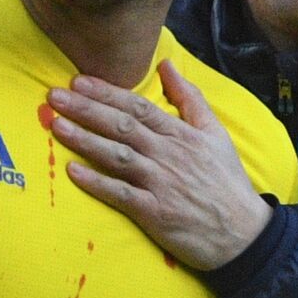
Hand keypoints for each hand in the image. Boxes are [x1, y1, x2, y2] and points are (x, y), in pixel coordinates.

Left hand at [46, 59, 272, 269]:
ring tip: (56, 126)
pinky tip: (72, 171)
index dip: (106, 93)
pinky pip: (120, 194)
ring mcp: (160, 183)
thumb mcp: (215, 132)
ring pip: (116, 155)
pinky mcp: (154, 212)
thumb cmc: (226, 181)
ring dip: (84, 140)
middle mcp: (168, 154)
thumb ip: (190, 98)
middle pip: (121, 126)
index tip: (78, 81)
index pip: (138, 106)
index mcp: (181, 134)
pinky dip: (96, 182)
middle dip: (86, 109)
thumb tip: (166, 65)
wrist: (243, 233)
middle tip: (54, 96)